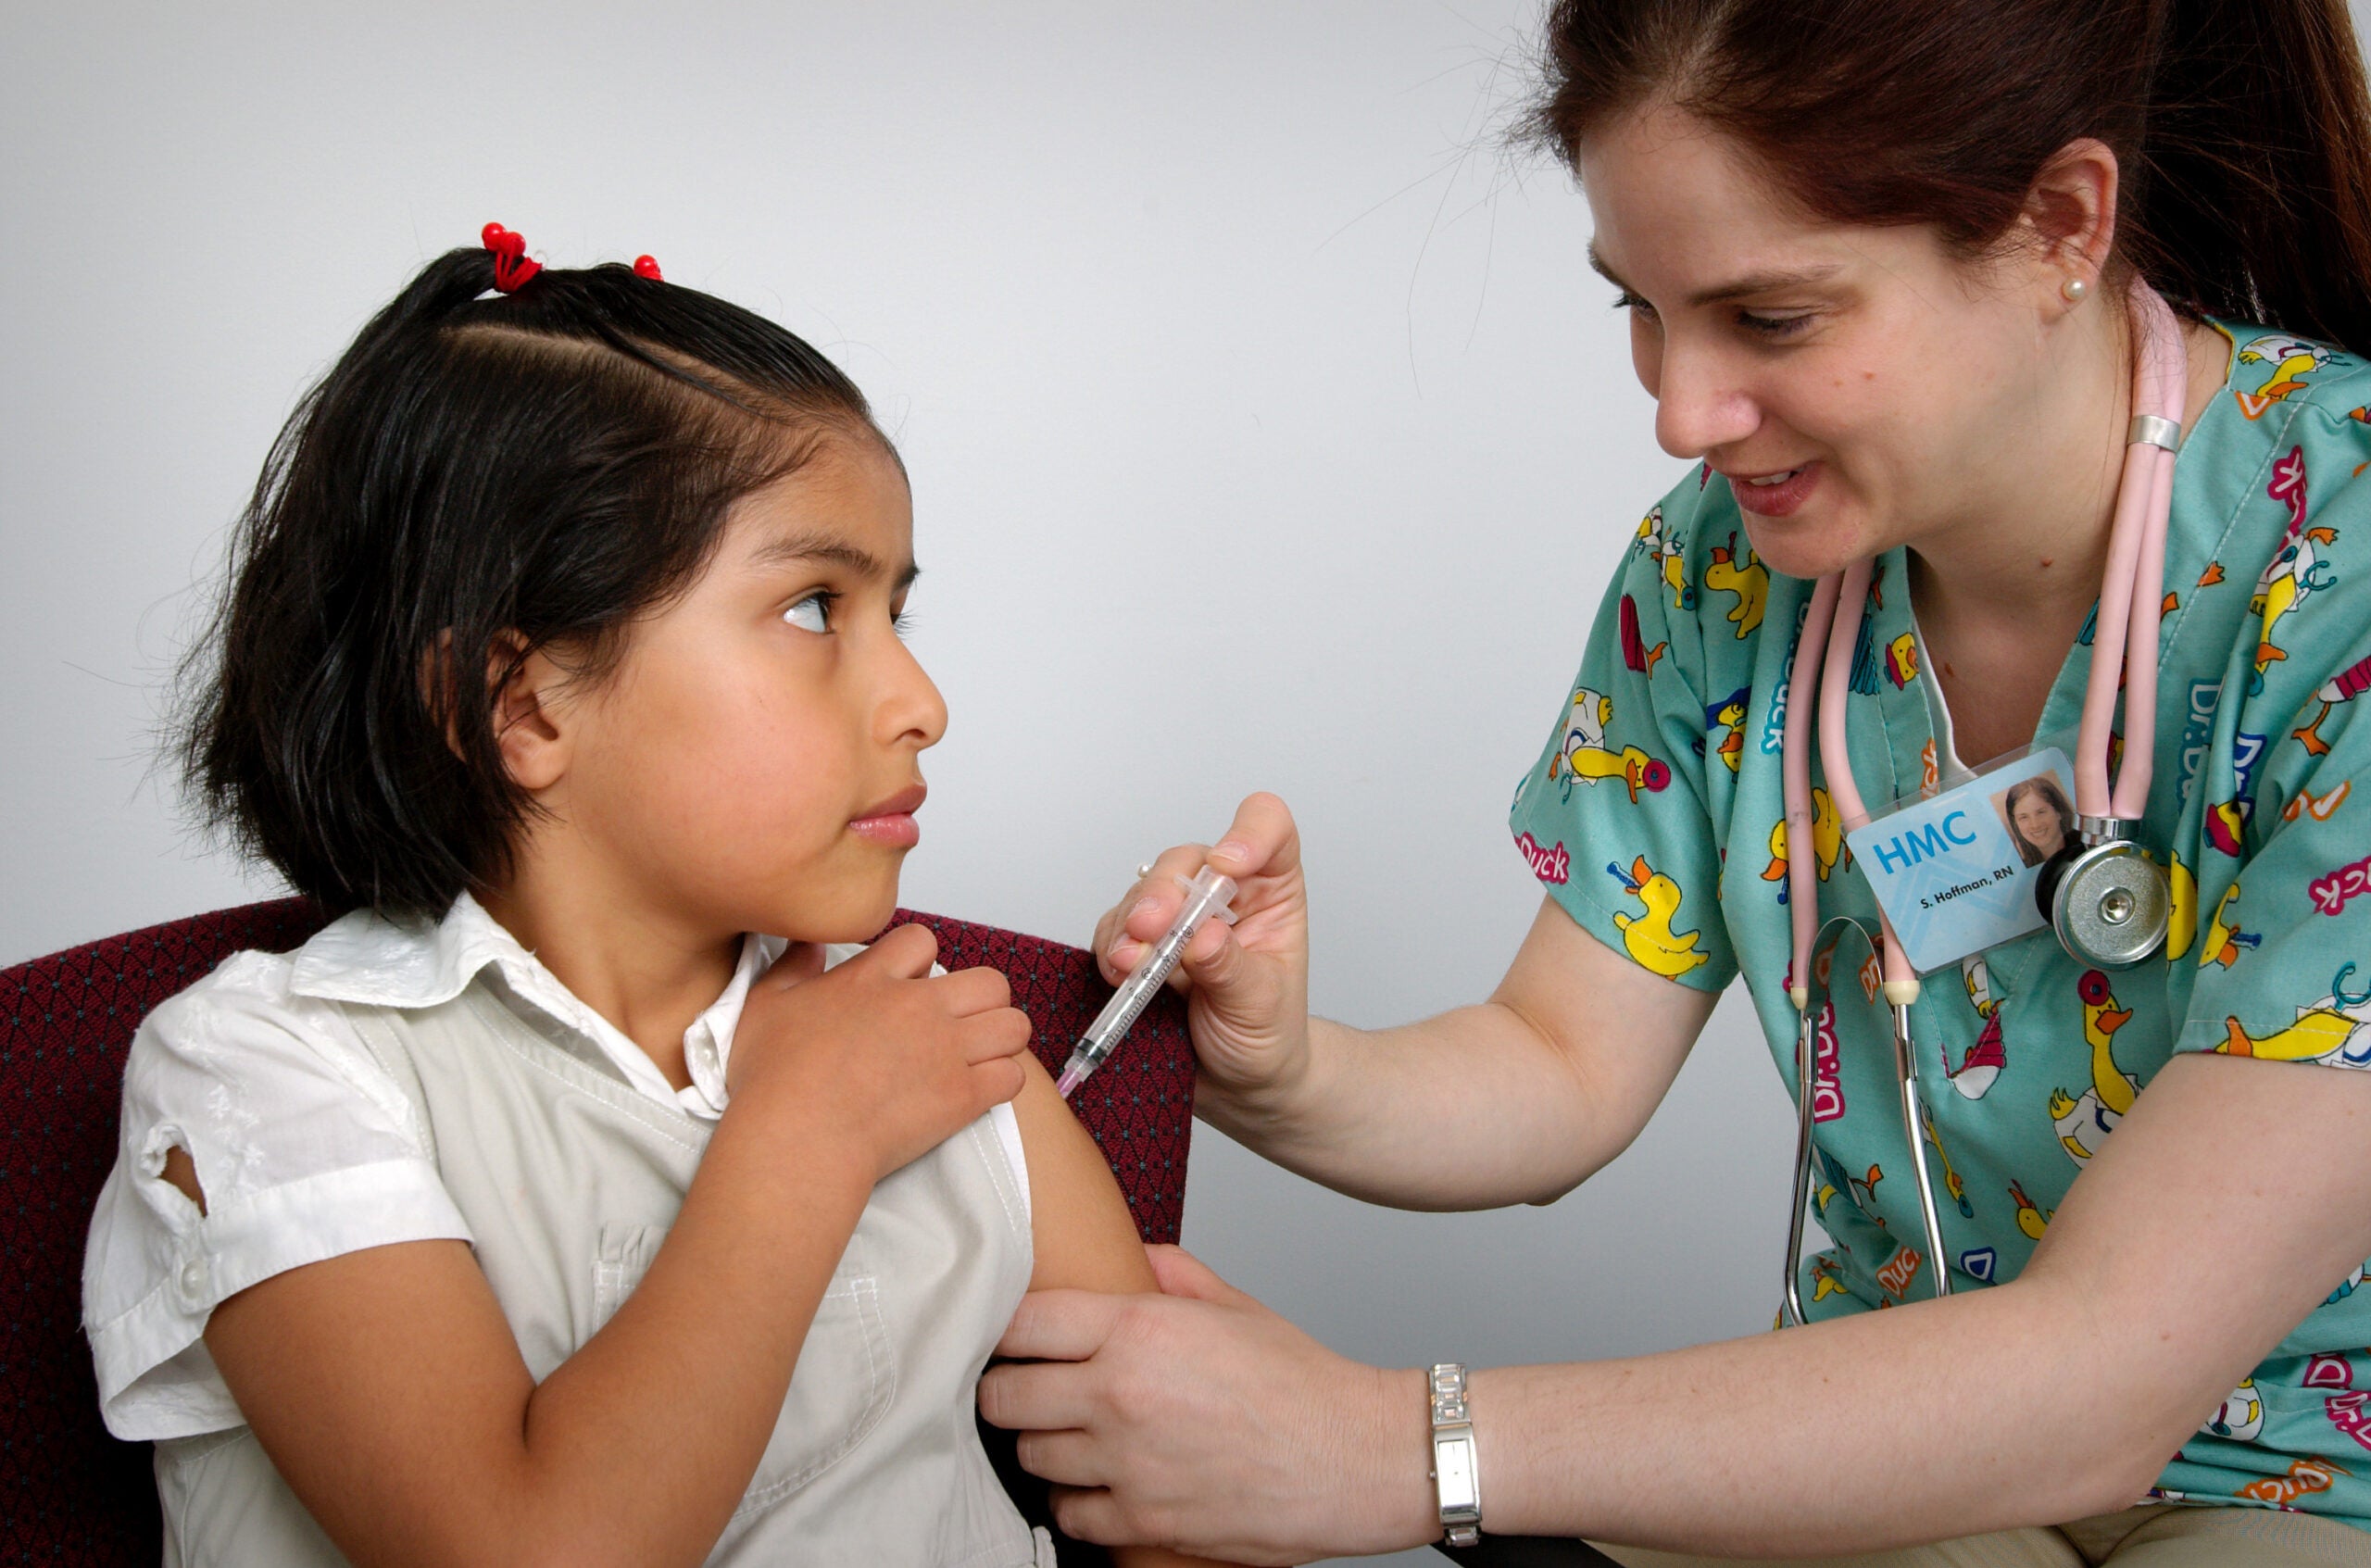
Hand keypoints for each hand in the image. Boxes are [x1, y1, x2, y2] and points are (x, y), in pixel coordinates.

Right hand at [730, 923, 1030, 1181]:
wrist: (797, 1138)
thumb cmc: (773, 1081)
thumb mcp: (764, 1007)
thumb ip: (790, 967)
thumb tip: (806, 945)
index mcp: (872, 980)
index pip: (922, 941)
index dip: (921, 961)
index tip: (910, 987)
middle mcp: (918, 1007)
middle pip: (989, 981)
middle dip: (982, 1000)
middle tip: (959, 1025)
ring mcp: (945, 1049)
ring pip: (1013, 1025)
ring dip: (1000, 1040)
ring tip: (977, 1058)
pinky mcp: (962, 1095)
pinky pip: (1012, 1075)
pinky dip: (1001, 1083)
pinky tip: (976, 1092)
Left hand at [979, 1246, 1433, 1563]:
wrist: (1357, 1459)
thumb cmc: (1304, 1384)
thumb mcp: (1235, 1306)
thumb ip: (1172, 1273)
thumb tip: (1134, 1254)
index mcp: (1139, 1329)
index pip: (1021, 1323)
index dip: (1007, 1331)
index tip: (1012, 1339)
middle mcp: (1120, 1395)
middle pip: (1004, 1396)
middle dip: (1011, 1391)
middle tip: (1031, 1390)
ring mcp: (1127, 1464)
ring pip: (1030, 1458)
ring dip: (1045, 1447)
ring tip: (1074, 1437)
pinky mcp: (1142, 1521)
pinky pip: (1067, 1516)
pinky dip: (1077, 1503)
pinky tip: (1102, 1485)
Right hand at [1092, 793, 1309, 1105]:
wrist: (1239, 1087)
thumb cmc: (1267, 1038)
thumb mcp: (1262, 1006)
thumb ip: (1233, 970)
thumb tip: (1200, 936)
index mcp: (1270, 890)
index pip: (1267, 831)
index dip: (1247, 834)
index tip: (1227, 866)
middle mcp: (1222, 894)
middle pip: (1187, 861)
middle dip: (1163, 893)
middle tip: (1150, 931)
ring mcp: (1177, 917)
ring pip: (1143, 892)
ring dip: (1130, 925)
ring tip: (1129, 966)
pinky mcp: (1140, 944)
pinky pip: (1114, 928)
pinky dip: (1110, 948)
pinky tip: (1118, 975)